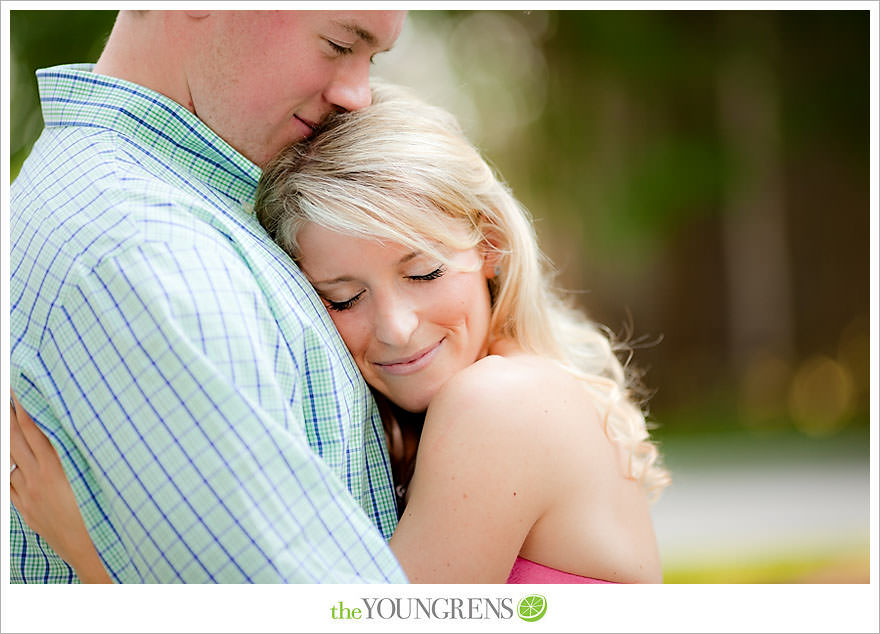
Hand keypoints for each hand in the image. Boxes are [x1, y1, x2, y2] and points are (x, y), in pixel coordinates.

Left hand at [9, 391, 111, 582]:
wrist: (88, 549)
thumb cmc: (100, 512)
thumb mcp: (94, 477)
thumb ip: (81, 455)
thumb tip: (75, 433)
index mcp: (55, 467)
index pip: (34, 429)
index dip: (24, 409)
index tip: (19, 392)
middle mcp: (36, 478)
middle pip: (15, 441)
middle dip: (10, 418)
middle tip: (7, 400)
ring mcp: (27, 494)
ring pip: (9, 461)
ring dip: (8, 441)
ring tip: (7, 425)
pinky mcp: (25, 509)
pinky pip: (8, 484)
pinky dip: (8, 469)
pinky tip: (10, 463)